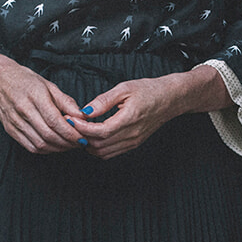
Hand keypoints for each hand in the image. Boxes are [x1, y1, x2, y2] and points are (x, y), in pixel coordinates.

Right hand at [0, 49, 86, 153]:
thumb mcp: (49, 85)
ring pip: (40, 144)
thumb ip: (66, 102)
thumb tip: (83, 116)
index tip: (83, 137)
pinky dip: (45, 149)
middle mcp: (23, 110)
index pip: (55, 121)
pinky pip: (30, 146)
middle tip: (79, 143)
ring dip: (58, 148)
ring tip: (69, 145)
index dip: (71, 133)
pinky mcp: (10, 129)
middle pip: (48, 135)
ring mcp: (15, 121)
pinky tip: (54, 145)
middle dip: (67, 143)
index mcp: (35, 96)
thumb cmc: (25, 80)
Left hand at [76, 65, 229, 159]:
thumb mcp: (125, 88)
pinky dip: (98, 148)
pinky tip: (92, 137)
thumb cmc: (149, 90)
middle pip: (99, 145)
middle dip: (81, 137)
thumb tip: (86, 111)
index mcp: (129, 119)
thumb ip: (104, 100)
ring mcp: (133, 142)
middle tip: (70, 125)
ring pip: (103, 152)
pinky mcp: (133, 144)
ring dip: (88, 145)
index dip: (82, 128)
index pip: (100, 132)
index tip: (71, 119)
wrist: (171, 99)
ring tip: (79, 131)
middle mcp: (132, 134)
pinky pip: (111, 153)